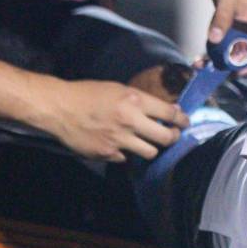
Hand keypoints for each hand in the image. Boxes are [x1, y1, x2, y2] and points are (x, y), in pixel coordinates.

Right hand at [45, 78, 187, 162]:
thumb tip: (166, 110)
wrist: (61, 108)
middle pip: (166, 138)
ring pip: (150, 152)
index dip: (182, 119)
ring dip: (152, 148)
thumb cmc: (88, 93)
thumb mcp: (118, 89)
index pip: (170, 113)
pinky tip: (121, 145)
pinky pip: (126, 158)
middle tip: (172, 136)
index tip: (185, 122)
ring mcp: (119, 140)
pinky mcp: (107, 154)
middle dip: (173, 137)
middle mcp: (130, 121)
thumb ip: (141, 101)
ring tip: (147, 142)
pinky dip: (126, 153)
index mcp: (134, 101)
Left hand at [207, 0, 246, 71]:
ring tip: (202, 64)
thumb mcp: (227, 2)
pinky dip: (219, 56)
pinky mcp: (243, 39)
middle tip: (214, 68)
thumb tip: (214, 38)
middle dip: (233, 67)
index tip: (236, 71)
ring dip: (224, 63)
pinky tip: (203, 59)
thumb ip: (221, 19)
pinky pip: (233, 51)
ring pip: (241, 57)